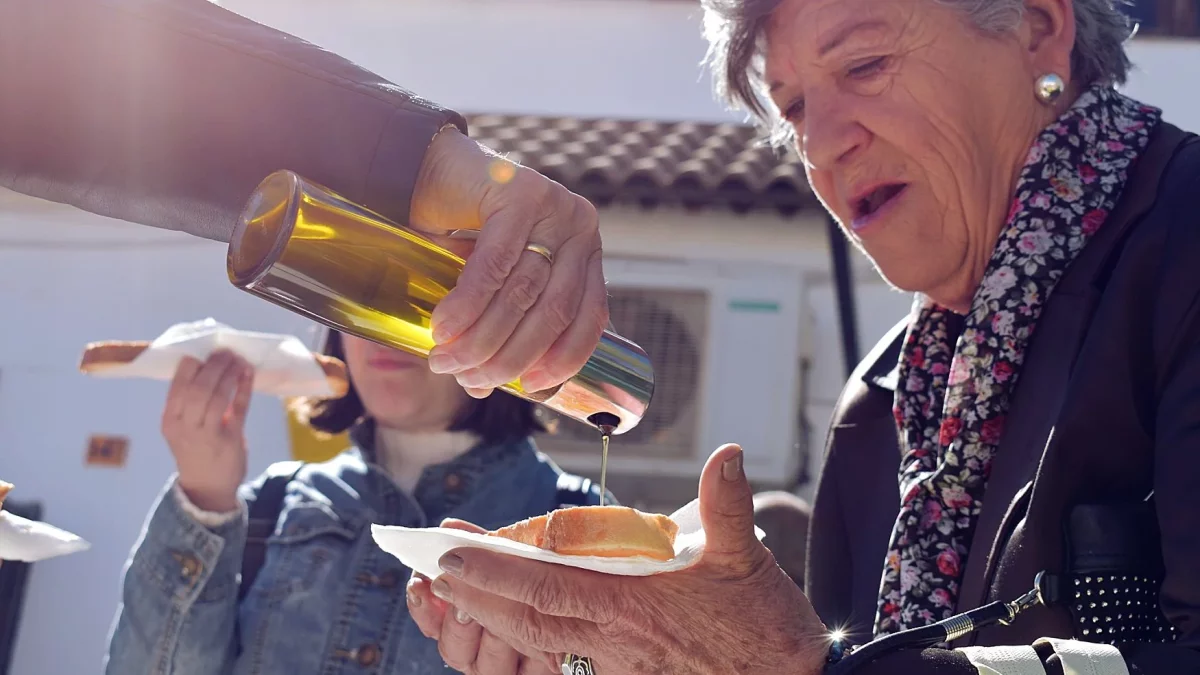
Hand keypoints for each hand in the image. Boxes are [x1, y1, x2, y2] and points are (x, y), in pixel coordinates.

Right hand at [161, 350, 253, 512]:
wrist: (206, 489)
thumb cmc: (195, 450)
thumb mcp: (182, 427)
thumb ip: (190, 401)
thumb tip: (208, 364)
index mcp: (169, 419)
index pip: (178, 384)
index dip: (193, 363)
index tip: (205, 350)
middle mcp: (184, 427)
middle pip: (199, 387)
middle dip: (214, 365)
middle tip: (226, 352)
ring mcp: (206, 435)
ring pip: (218, 396)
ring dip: (230, 374)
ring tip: (238, 360)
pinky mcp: (229, 441)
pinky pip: (238, 408)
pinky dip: (244, 388)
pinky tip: (248, 374)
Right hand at [410, 128, 607, 398]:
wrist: (426, 169)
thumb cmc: (460, 231)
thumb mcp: (490, 285)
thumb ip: (495, 329)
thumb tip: (481, 388)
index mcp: (585, 254)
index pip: (591, 318)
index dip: (565, 359)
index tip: (530, 387)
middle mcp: (580, 229)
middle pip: (554, 312)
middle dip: (509, 357)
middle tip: (467, 378)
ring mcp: (556, 207)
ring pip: (523, 293)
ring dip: (481, 337)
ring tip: (445, 360)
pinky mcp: (522, 192)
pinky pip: (495, 265)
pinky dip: (467, 304)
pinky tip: (443, 327)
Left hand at [426, 445, 831, 674]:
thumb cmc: (763, 625)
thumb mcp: (745, 558)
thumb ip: (727, 506)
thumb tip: (728, 454)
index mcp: (630, 606)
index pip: (542, 585)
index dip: (492, 568)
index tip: (451, 550)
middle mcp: (611, 639)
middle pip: (524, 616)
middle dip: (473, 594)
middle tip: (433, 570)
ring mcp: (614, 662)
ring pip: (535, 641)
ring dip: (491, 617)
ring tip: (455, 595)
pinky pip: (559, 659)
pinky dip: (525, 640)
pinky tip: (512, 627)